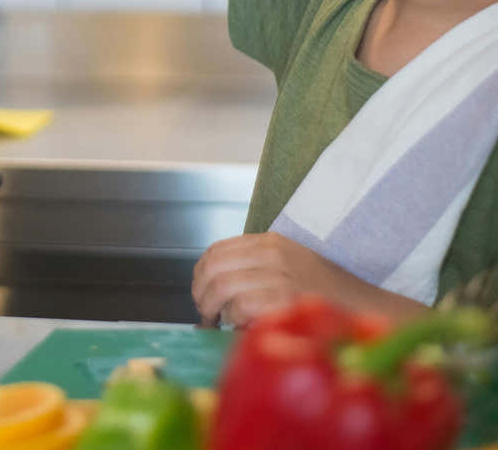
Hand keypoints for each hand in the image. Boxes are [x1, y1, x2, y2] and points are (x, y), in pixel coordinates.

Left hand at [192, 232, 365, 327]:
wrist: (370, 311)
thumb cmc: (328, 295)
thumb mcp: (290, 266)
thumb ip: (256, 269)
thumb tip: (215, 287)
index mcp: (271, 242)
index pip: (217, 250)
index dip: (200, 273)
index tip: (200, 291)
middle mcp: (273, 254)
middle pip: (215, 268)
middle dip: (201, 294)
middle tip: (204, 313)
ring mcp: (280, 275)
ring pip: (224, 287)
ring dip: (215, 310)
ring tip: (218, 323)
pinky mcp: (286, 300)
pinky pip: (243, 307)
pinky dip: (235, 320)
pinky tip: (241, 328)